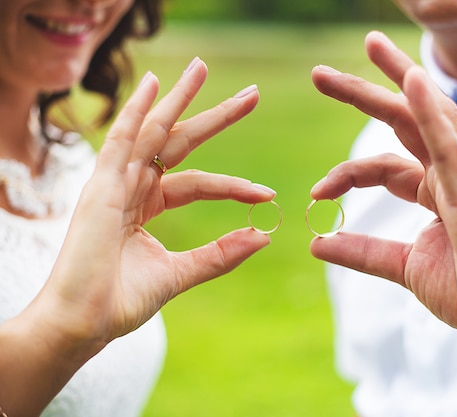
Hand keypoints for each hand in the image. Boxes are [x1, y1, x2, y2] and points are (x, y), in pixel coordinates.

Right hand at [35, 58, 274, 350]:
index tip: (267, 194)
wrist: (83, 322)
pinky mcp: (101, 187)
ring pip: (153, 131)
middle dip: (214, 117)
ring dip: (178, 98)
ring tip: (201, 68)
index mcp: (147, 206)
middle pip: (179, 143)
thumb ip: (220, 254)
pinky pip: (121, 140)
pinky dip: (137, 112)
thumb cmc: (121, 301)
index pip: (199, 184)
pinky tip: (153, 85)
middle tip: (250, 95)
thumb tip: (262, 236)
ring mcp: (114, 183)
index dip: (234, 186)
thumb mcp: (181, 272)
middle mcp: (132, 187)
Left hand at [309, 31, 456, 358]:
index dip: (346, 172)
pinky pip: (451, 145)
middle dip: (366, 92)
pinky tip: (411, 81)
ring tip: (368, 45)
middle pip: (406, 122)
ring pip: (430, 117)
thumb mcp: (405, 267)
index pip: (384, 165)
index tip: (316, 191)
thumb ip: (363, 252)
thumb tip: (318, 243)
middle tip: (322, 73)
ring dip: (398, 79)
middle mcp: (452, 176)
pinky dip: (432, 111)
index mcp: (438, 191)